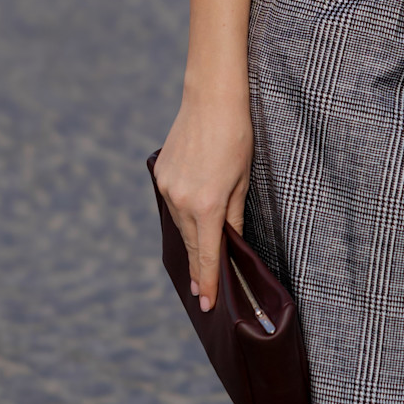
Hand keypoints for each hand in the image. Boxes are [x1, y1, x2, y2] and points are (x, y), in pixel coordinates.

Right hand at [153, 81, 252, 312]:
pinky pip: (172, 204)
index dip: (207, 282)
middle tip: (201, 293)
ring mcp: (167, 188)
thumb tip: (230, 242)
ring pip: (180, 224)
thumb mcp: (243, 180)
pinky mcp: (160, 175)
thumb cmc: (236, 137)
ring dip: (192, 240)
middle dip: (197, 269)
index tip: (206, 304)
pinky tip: (191, 219)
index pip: (207, 254)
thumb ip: (233, 216)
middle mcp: (181, 200)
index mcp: (206, 205)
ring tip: (199, 260)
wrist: (211, 99)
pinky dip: (183, 215)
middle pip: (191, 244)